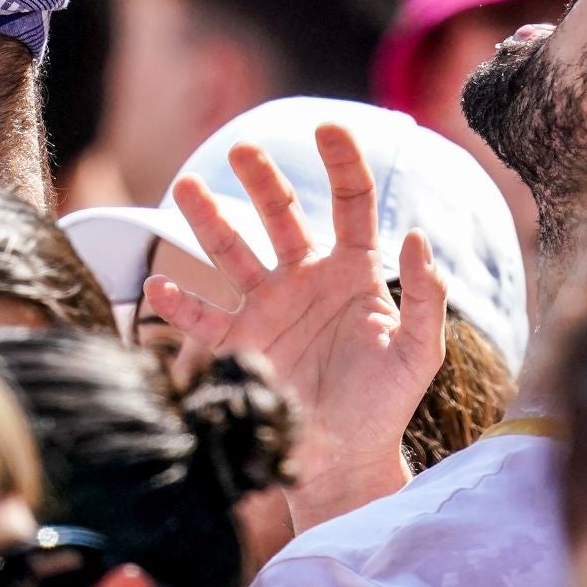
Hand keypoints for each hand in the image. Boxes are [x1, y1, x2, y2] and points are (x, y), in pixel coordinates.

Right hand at [143, 125, 445, 524]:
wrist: (345, 459)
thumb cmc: (387, 403)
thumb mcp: (419, 353)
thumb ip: (428, 298)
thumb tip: (418, 235)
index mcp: (354, 271)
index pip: (350, 203)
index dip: (342, 163)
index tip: (328, 127)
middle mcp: (306, 278)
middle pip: (281, 215)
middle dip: (262, 180)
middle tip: (242, 148)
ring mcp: (269, 308)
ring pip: (234, 252)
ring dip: (209, 220)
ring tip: (187, 186)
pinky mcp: (241, 346)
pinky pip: (204, 318)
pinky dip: (179, 304)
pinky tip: (158, 286)